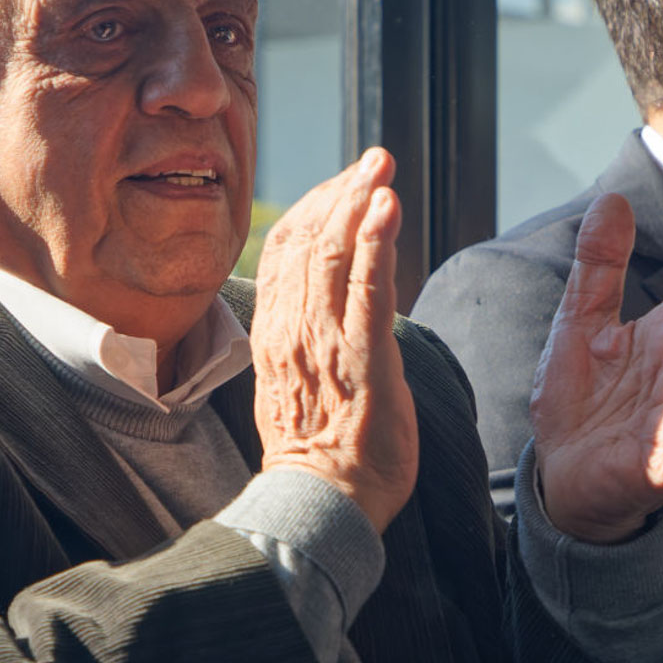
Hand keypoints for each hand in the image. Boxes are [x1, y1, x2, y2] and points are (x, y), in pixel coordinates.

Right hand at [250, 148, 416, 532]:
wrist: (322, 504)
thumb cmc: (321, 448)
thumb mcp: (296, 379)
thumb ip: (306, 333)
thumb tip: (328, 298)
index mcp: (275, 332)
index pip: (285, 250)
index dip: (314, 207)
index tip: (345, 182)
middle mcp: (293, 330)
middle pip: (308, 240)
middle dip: (343, 191)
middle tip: (374, 158)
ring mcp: (325, 345)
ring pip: (333, 256)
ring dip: (360, 203)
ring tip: (381, 167)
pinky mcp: (363, 362)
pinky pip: (367, 292)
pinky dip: (376, 244)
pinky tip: (388, 209)